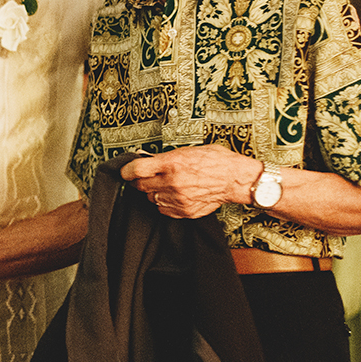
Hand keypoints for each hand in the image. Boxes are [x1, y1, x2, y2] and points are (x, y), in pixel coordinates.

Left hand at [119, 145, 255, 218]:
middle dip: (139, 181)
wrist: (236, 179)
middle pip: (140, 186)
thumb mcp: (188, 150)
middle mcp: (172, 182)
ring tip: (163, 185)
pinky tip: (171, 195)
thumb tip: (150, 160)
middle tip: (143, 177)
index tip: (125, 171)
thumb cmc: (216, 161)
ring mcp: (177, 199)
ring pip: (151, 199)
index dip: (127, 171)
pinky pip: (163, 210)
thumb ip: (167, 157)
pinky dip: (163, 203)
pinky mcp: (184, 211)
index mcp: (172, 163)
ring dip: (152, 192)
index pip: (136, 169)